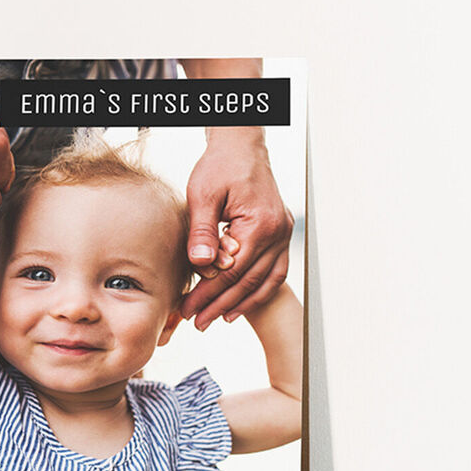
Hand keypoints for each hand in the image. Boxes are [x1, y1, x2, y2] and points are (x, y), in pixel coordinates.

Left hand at [178, 128, 293, 328]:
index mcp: (260, 224)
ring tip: (218, 319)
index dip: (208, 294)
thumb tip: (202, 264)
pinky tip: (240, 303)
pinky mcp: (280, 233)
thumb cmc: (219, 167)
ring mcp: (283, 234)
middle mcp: (278, 232)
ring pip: (265, 280)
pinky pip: (274, 270)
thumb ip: (202, 231)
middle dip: (221, 304)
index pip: (231, 271)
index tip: (187, 309)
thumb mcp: (202, 195)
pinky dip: (258, 289)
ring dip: (242, 303)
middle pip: (248, 280)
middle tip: (198, 322)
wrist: (241, 148)